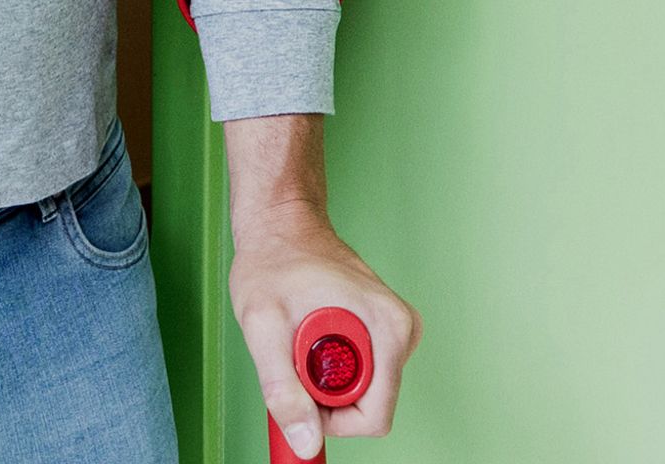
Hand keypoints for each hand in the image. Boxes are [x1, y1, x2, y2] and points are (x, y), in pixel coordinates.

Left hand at [228, 206, 418, 451]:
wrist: (278, 222)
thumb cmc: (271, 260)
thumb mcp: (262, 323)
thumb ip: (282, 388)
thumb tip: (306, 443)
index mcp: (389, 327)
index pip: (374, 417)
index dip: (330, 418)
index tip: (297, 385)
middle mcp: (402, 328)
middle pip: (370, 405)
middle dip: (327, 395)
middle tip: (292, 353)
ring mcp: (396, 329)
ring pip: (364, 391)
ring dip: (327, 379)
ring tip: (298, 336)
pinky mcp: (384, 329)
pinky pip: (362, 372)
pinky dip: (332, 365)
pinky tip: (309, 332)